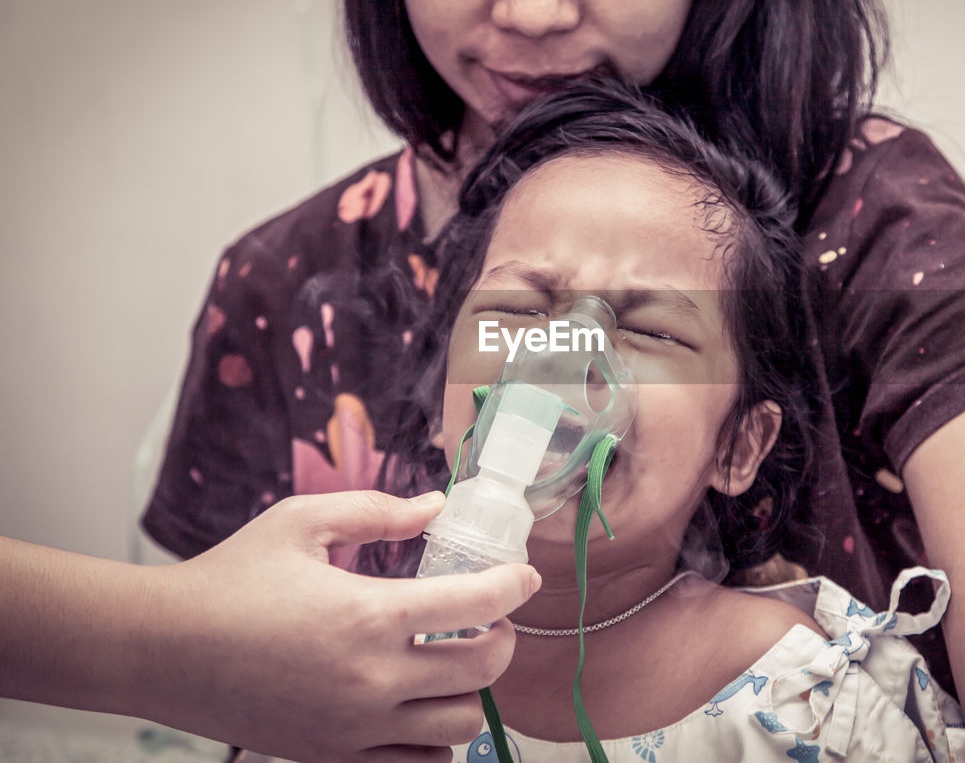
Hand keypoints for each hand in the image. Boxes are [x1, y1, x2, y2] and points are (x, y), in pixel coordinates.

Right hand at [138, 491, 539, 761]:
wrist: (161, 650)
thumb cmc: (230, 578)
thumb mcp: (301, 522)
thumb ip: (378, 511)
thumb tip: (435, 506)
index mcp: (368, 615)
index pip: (476, 605)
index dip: (514, 585)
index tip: (524, 575)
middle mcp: (371, 680)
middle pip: (483, 670)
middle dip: (502, 637)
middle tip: (488, 616)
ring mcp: (354, 728)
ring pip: (459, 726)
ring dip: (471, 690)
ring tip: (454, 661)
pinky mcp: (333, 756)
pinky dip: (435, 739)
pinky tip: (421, 704)